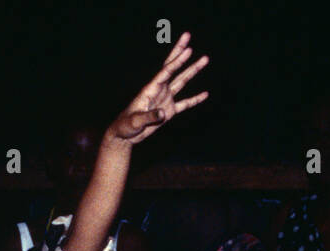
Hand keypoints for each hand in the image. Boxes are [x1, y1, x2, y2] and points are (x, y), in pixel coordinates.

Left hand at [106, 32, 209, 146]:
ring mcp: (165, 99)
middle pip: (172, 67)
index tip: (188, 50)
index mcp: (150, 89)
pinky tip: (205, 94)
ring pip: (181, 82)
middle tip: (187, 36)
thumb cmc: (126, 126)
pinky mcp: (168, 111)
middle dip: (180, 52)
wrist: (125, 135)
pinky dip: (195, 99)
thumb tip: (163, 114)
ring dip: (192, 70)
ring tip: (205, 59)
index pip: (166, 72)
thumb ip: (149, 117)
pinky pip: (185, 104)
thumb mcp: (136, 122)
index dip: (177, 61)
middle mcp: (159, 90)